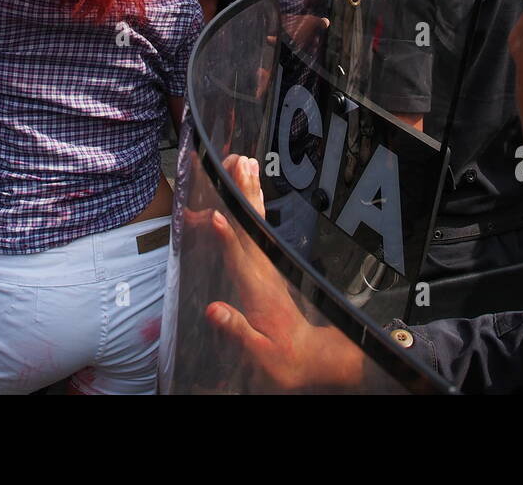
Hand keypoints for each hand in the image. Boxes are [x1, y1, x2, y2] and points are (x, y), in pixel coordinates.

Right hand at [199, 155, 365, 390]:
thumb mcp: (260, 355)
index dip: (227, 237)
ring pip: (257, 223)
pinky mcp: (268, 267)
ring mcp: (268, 266)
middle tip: (238, 163)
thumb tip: (212, 309)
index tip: (215, 214)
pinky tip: (252, 190)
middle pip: (251, 228)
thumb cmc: (284, 360)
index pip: (240, 258)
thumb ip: (237, 330)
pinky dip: (254, 208)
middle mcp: (265, 272)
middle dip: (243, 195)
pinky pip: (260, 230)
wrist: (310, 358)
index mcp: (259, 291)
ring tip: (245, 162)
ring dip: (250, 192)